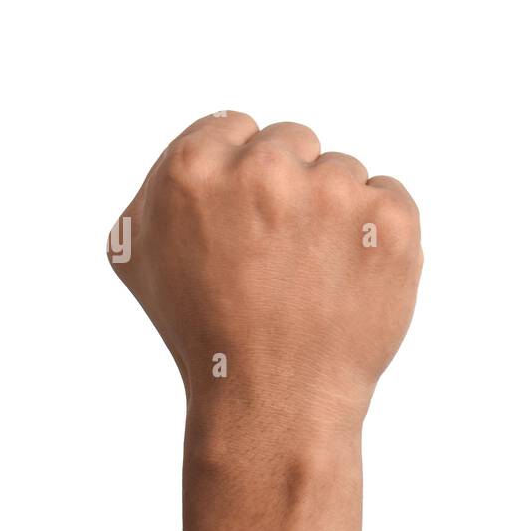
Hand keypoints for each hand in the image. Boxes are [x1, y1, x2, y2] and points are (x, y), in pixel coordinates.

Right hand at [108, 111, 421, 436]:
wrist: (274, 402)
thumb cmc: (204, 336)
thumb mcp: (140, 256)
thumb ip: (162, 184)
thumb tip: (205, 146)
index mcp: (193, 169)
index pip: (237, 128)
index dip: (244, 178)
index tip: (249, 223)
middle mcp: (264, 170)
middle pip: (293, 141)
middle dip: (291, 188)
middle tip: (282, 256)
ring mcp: (333, 194)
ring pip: (343, 171)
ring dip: (335, 213)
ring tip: (315, 277)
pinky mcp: (389, 222)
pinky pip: (390, 196)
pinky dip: (378, 234)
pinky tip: (352, 278)